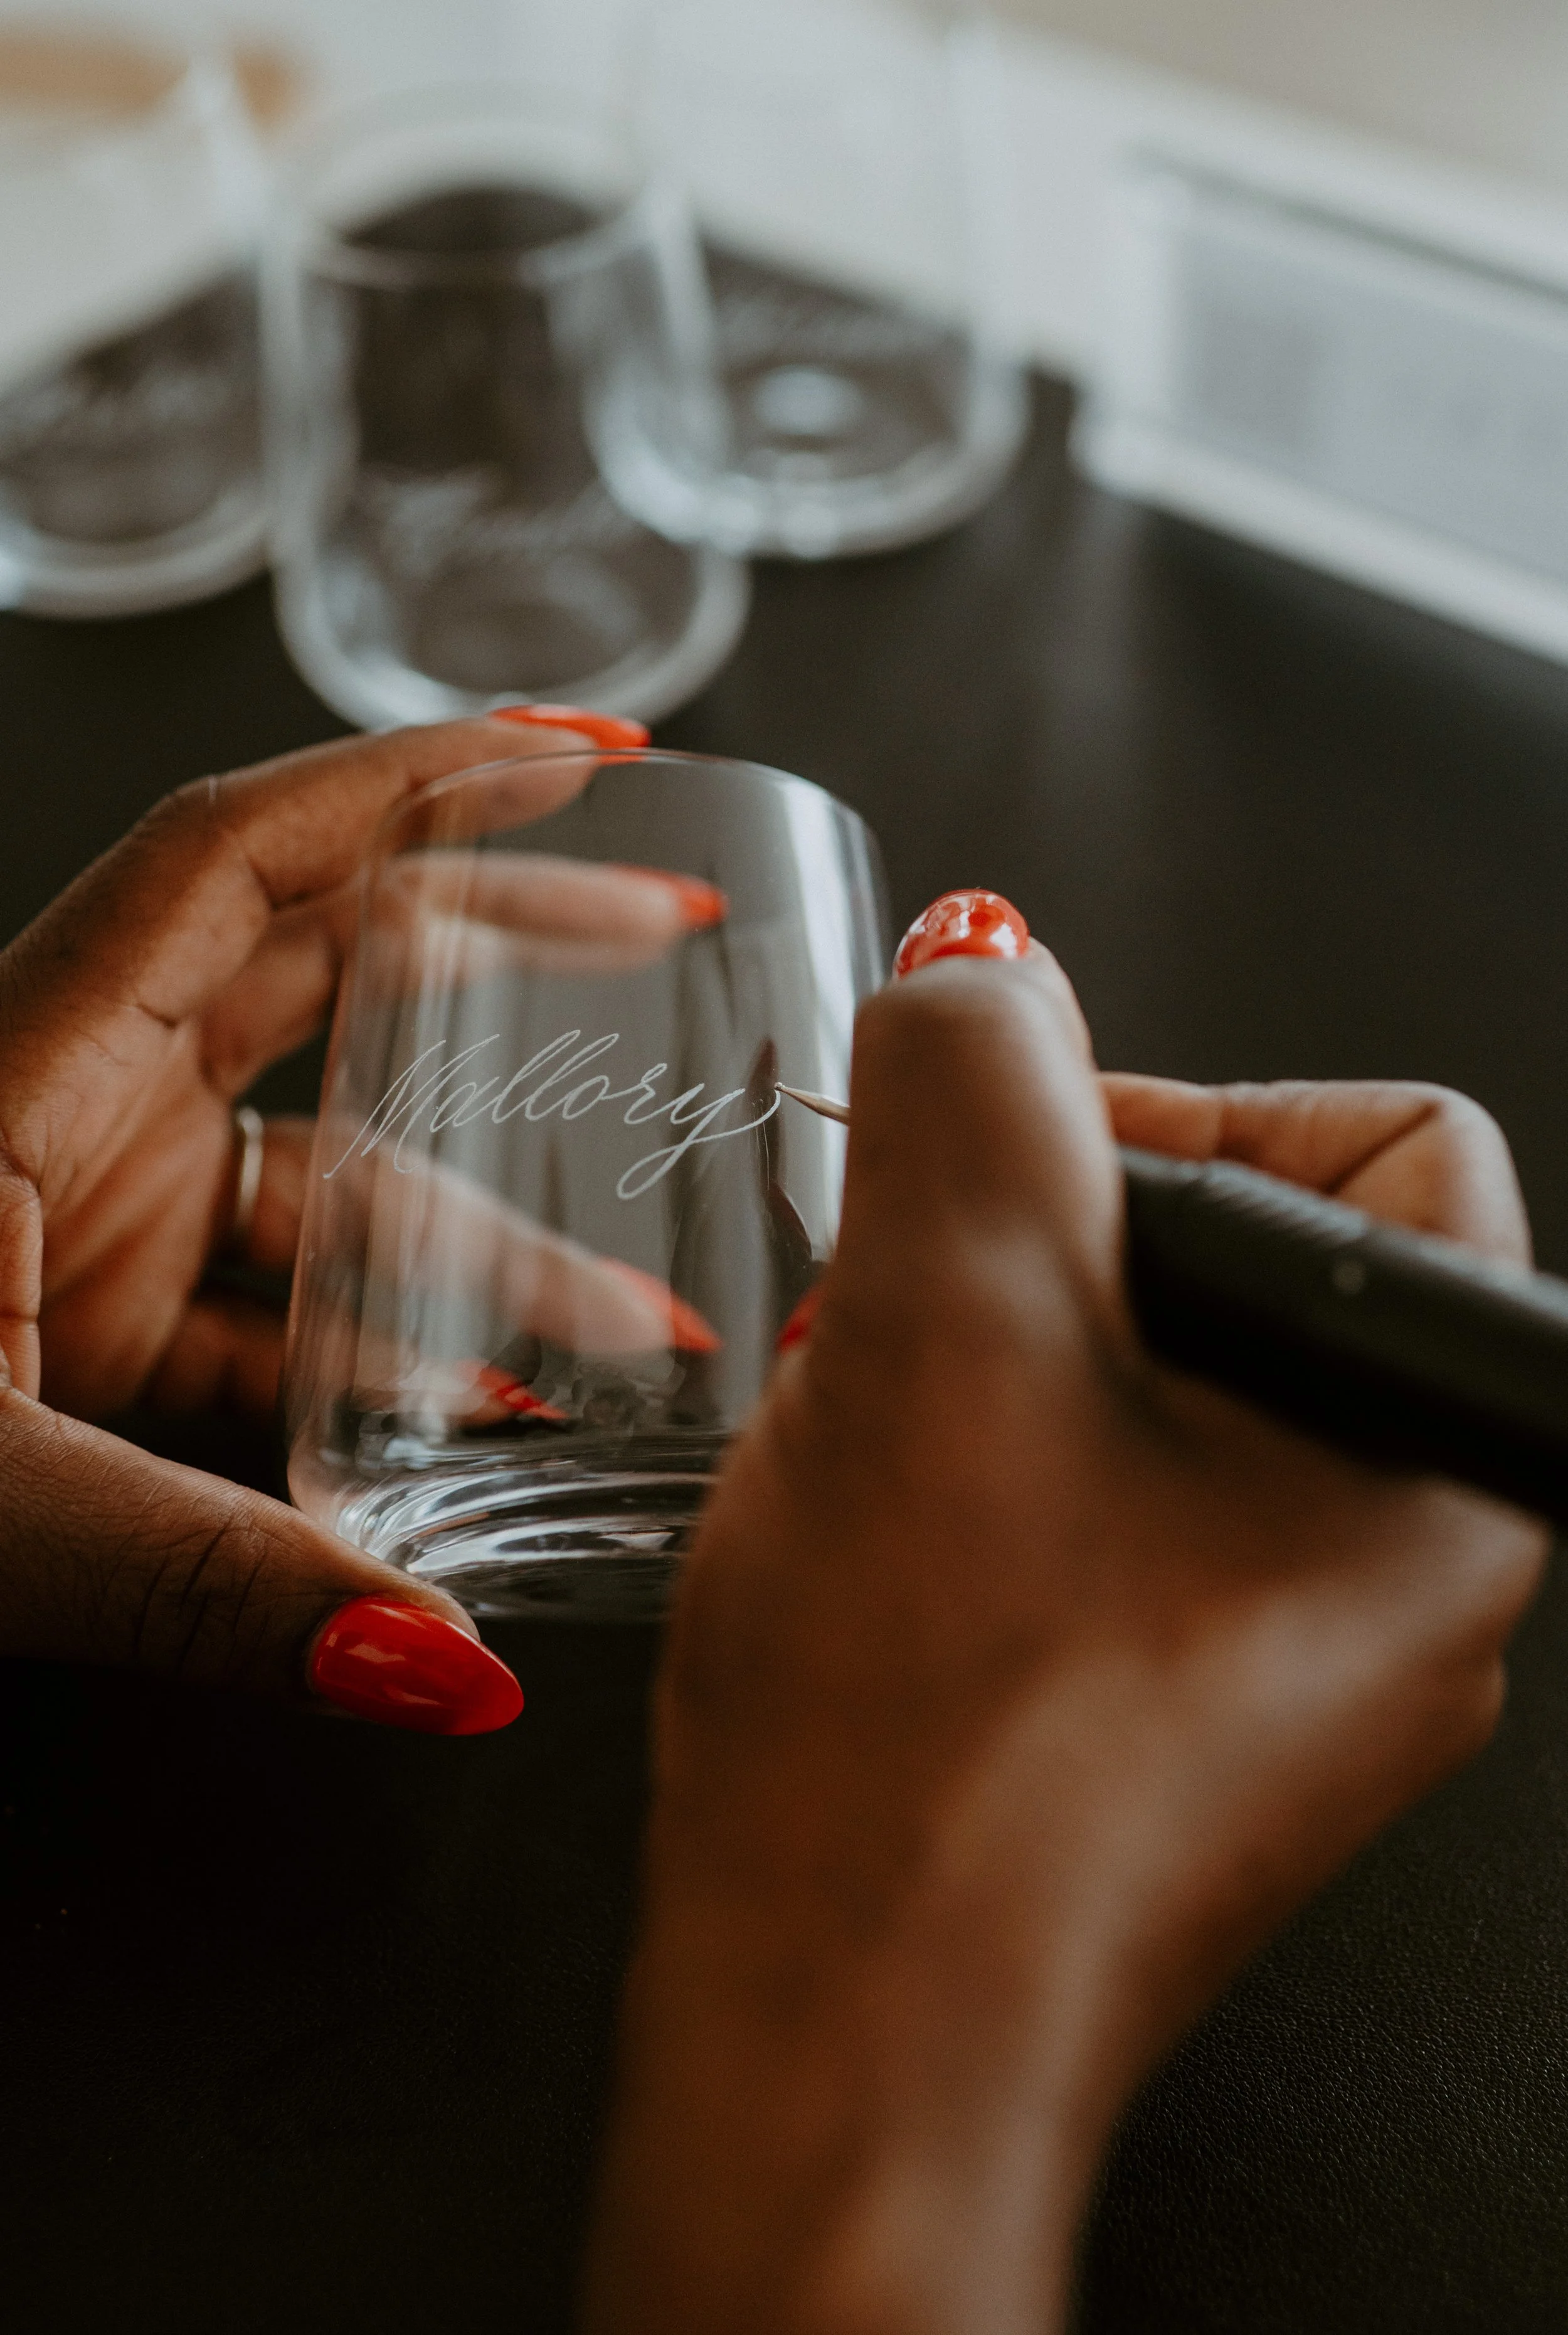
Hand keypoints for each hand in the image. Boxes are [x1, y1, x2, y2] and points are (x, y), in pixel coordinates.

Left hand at [0, 710, 680, 1725]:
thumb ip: (203, 1583)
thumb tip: (446, 1665)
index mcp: (25, 1069)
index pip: (246, 861)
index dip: (417, 782)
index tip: (581, 755)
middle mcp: (70, 1107)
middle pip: (324, 969)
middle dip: (509, 954)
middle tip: (677, 942)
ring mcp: (86, 1209)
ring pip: (327, 1172)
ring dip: (483, 1242)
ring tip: (645, 1322)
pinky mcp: (90, 1314)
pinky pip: (275, 1307)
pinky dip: (382, 1357)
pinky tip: (491, 1421)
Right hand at [587, 946, 1545, 2333]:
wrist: (842, 2045)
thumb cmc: (924, 1751)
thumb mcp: (937, 1327)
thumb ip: (974, 1089)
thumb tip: (978, 973)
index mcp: (1437, 1462)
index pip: (1390, 1142)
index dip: (1184, 1101)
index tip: (1019, 1158)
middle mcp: (1410, 1572)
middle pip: (1257, 1267)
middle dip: (1055, 1247)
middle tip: (918, 1302)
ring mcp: (1302, 1663)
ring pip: (1166, 1396)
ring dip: (1004, 1365)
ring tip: (885, 1435)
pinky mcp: (1191, 1721)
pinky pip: (1117, 1517)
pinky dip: (998, 1479)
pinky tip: (894, 1534)